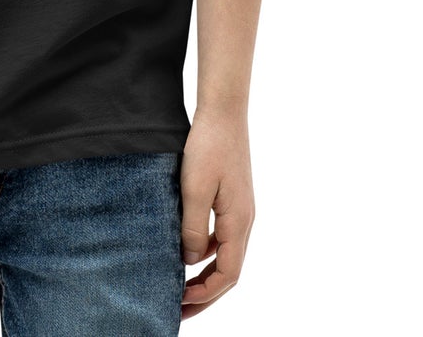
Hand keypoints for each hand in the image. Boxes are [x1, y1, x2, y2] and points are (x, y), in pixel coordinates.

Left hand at [178, 106, 254, 320]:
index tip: (180, 303)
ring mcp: (239, 210)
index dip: (205, 294)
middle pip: (228, 271)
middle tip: (178, 311)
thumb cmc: (208, 146)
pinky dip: (204, 251)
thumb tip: (187, 260)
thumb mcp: (195, 189)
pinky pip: (219, 236)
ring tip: (178, 287)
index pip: (228, 275)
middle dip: (205, 295)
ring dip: (204, 275)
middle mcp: (244, 221)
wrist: (223, 112)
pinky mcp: (231, 199)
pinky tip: (183, 250)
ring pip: (224, 255)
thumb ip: (192, 228)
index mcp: (239, 223)